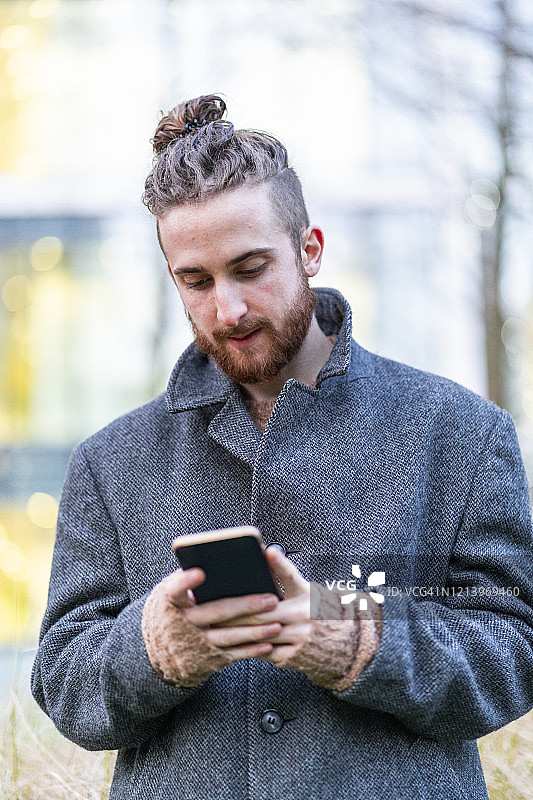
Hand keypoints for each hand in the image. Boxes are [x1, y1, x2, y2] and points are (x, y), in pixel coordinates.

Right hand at [167, 567, 282, 657]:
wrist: (164, 646)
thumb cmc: (177, 607)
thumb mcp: (174, 590)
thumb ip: (193, 578)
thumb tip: (225, 559)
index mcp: (172, 602)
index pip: (175, 589)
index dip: (186, 582)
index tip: (200, 572)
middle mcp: (183, 623)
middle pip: (215, 612)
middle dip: (245, 606)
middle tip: (270, 600)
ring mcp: (195, 642)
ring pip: (227, 636)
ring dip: (254, 631)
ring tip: (277, 623)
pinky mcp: (207, 657)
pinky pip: (231, 654)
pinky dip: (250, 650)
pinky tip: (268, 643)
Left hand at [227, 549, 374, 690]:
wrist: (342, 645)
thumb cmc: (315, 612)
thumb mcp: (306, 591)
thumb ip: (285, 580)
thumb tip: (261, 560)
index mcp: (307, 594)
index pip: (291, 576)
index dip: (280, 563)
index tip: (268, 551)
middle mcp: (304, 616)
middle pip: (263, 612)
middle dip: (236, 612)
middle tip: (214, 606)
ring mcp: (299, 639)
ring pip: (260, 634)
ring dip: (236, 631)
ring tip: (214, 626)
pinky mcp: (293, 657)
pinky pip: (264, 652)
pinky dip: (246, 648)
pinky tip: (229, 644)